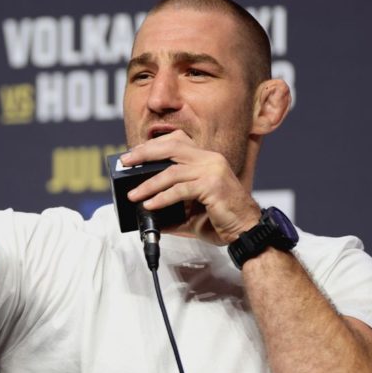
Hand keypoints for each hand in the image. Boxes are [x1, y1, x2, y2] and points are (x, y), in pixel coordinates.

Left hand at [122, 130, 260, 244]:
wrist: (246, 231)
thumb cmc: (222, 219)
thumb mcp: (191, 209)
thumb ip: (171, 205)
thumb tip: (146, 210)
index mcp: (206, 159)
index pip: (176, 141)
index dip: (152, 145)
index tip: (133, 154)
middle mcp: (210, 159)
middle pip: (170, 147)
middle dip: (144, 153)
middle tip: (125, 162)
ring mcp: (212, 170)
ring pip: (172, 171)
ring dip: (148, 183)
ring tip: (133, 194)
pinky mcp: (212, 186)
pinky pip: (180, 190)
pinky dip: (162, 197)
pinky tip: (150, 204)